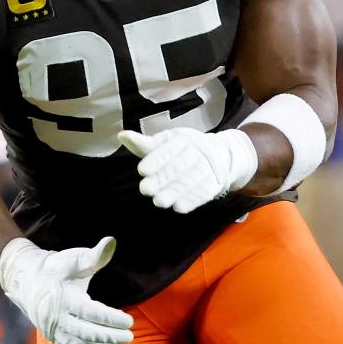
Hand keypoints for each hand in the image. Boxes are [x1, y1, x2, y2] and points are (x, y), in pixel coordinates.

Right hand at [0, 235, 133, 343]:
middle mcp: (57, 317)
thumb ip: (95, 256)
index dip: (110, 318)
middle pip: (84, 333)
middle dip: (108, 338)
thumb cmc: (57, 267)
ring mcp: (54, 331)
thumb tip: (111, 241)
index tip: (129, 320)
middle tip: (130, 337)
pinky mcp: (55, 339)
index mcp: (63, 297)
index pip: (89, 311)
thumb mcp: (75, 259)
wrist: (26, 280)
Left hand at [119, 127, 256, 213]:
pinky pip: (204, 193)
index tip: (142, 170)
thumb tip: (122, 136)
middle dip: (162, 179)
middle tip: (145, 189)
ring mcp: (208, 168)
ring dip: (174, 192)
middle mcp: (198, 152)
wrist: (220, 155)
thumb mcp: (166, 143)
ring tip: (159, 201)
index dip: (156, 160)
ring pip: (191, 181)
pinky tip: (178, 207)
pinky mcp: (214, 184)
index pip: (170, 149)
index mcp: (184, 139)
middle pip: (179, 166)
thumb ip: (144, 144)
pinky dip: (192, 200)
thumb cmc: (185, 149)